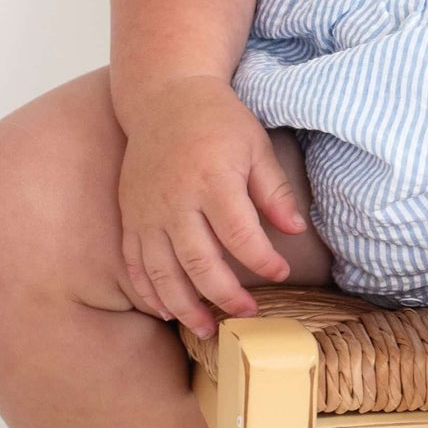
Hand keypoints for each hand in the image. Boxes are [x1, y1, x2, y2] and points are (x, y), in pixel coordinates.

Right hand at [116, 75, 306, 338]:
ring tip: (207, 329)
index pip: (241, 236)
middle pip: (200, 263)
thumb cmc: (217, 122)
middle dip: (226, 296)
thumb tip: (296, 230)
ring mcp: (148, 212)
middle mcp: (176, 200)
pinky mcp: (130, 216)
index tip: (282, 273)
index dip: (264, 261)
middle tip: (249, 314)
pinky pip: (134, 264)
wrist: (164, 97)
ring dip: (184, 307)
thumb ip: (274, 191)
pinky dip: (148, 292)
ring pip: (162, 273)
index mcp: (213, 180)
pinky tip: (165, 310)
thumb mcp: (256, 147)